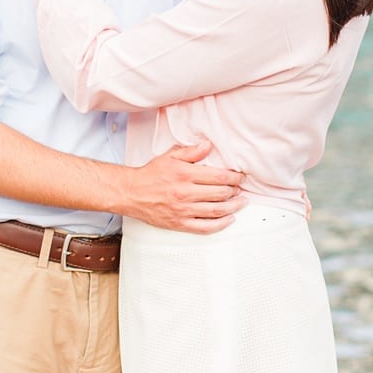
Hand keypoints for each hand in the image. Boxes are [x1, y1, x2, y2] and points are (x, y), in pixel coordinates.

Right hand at [122, 140, 243, 234]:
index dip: (234, 177)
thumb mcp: (170, 157)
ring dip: (233, 207)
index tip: (240, 176)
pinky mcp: (179, 224)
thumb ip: (191, 151)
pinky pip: (205, 227)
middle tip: (241, 189)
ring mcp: (183, 210)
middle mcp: (186, 193)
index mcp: (185, 174)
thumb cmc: (151, 174)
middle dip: (235, 191)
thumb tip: (209, 145)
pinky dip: (221, 224)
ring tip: (241, 202)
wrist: (131, 193)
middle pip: (221, 194)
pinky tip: (229, 219)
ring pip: (217, 211)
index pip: (219, 177)